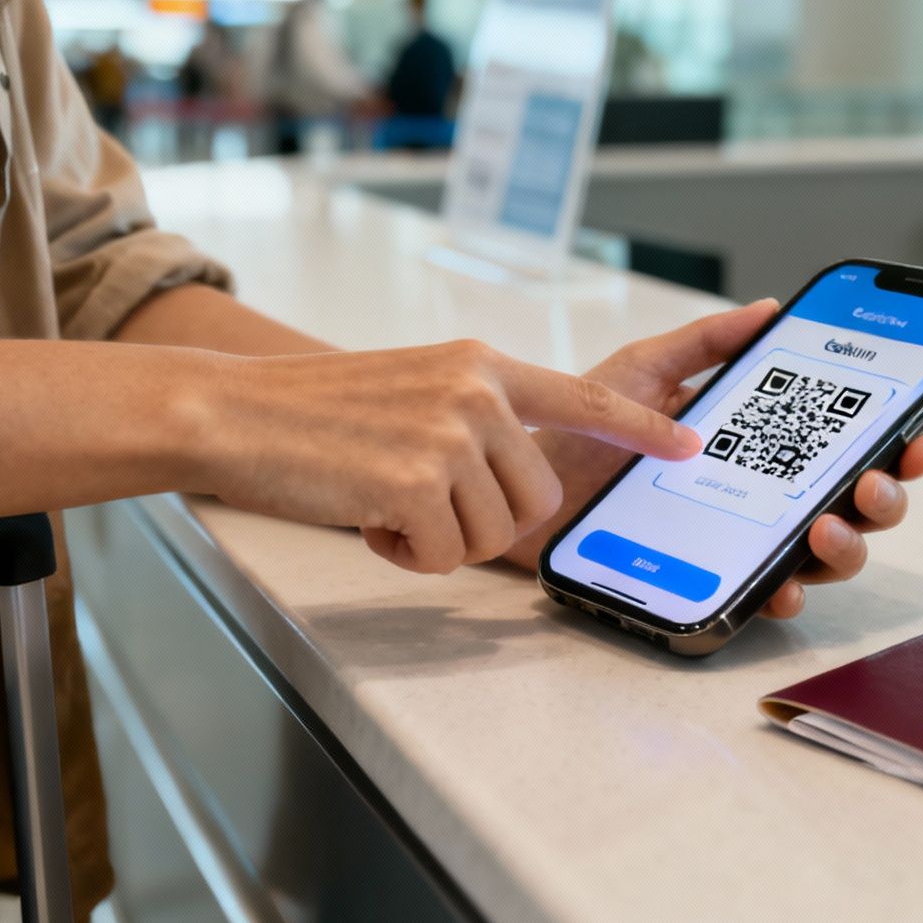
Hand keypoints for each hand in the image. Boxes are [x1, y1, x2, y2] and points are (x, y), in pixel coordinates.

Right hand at [202, 340, 699, 573]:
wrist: (232, 410)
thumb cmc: (311, 413)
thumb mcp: (410, 389)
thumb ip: (470, 414)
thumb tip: (514, 463)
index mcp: (478, 366)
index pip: (581, 395)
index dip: (641, 428)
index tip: (691, 446)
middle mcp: (476, 392)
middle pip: (538, 497)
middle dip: (486, 521)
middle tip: (420, 503)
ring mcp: (450, 434)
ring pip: (494, 534)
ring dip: (441, 540)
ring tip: (384, 502)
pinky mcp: (418, 481)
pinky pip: (446, 556)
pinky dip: (406, 556)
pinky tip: (367, 519)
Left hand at [505, 301, 922, 618]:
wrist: (519, 480)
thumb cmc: (582, 429)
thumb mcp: (645, 370)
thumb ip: (707, 341)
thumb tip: (770, 308)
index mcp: (760, 446)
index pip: (846, 447)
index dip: (894, 443)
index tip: (914, 433)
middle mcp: (762, 497)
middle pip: (855, 505)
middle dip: (884, 496)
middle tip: (872, 481)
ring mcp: (739, 542)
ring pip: (823, 556)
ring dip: (845, 546)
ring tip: (826, 526)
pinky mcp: (705, 581)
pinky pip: (759, 597)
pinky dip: (779, 594)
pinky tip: (780, 584)